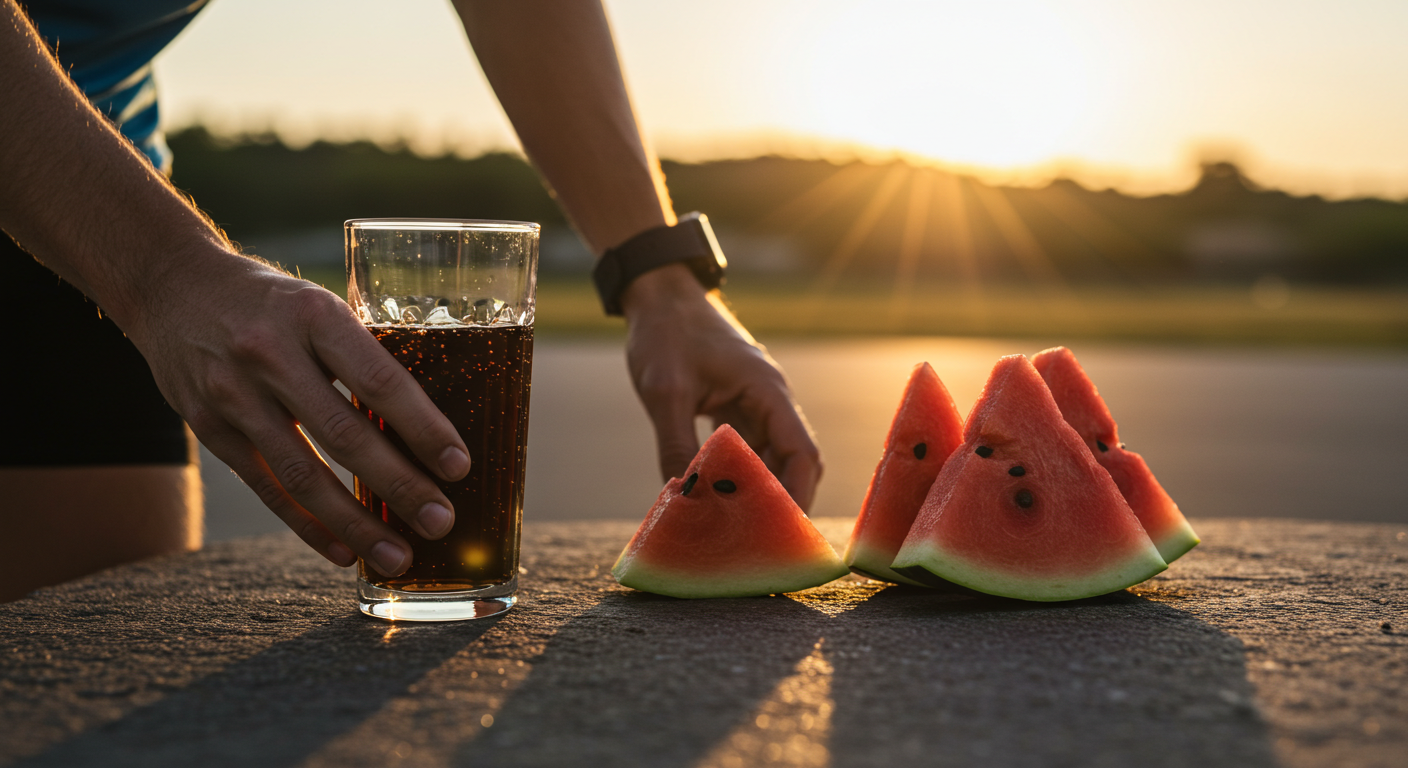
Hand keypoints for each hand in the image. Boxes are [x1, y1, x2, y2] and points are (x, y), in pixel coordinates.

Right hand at [127, 249, 470, 575]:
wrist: (171, 285)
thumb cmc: (271, 301)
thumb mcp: (319, 306)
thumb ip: (361, 355)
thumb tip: (425, 425)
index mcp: (314, 316)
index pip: (379, 380)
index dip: (423, 428)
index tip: (459, 466)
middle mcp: (270, 354)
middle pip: (344, 435)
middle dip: (399, 486)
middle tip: (441, 521)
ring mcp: (234, 394)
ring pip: (303, 474)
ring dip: (355, 524)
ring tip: (397, 558)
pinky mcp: (209, 427)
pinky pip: (266, 487)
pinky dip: (308, 524)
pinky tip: (342, 552)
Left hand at [622, 264, 822, 510]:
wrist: (658, 294)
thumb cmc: (666, 333)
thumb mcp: (665, 391)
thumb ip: (677, 445)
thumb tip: (683, 497)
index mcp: (767, 390)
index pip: (800, 452)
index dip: (796, 494)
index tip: (783, 532)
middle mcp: (769, 399)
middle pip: (793, 460)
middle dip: (785, 500)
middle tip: (765, 543)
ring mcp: (753, 403)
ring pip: (769, 457)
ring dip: (759, 490)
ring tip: (742, 530)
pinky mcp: (734, 406)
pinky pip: (746, 449)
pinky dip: (737, 475)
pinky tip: (719, 500)